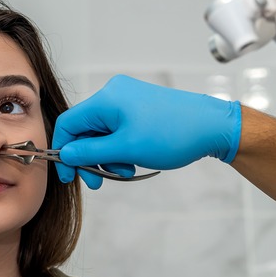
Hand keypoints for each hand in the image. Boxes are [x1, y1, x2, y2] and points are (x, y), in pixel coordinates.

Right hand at [52, 75, 241, 188]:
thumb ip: (90, 152)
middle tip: (99, 182)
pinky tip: (134, 161)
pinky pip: (118, 130)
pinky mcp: (139, 107)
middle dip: (90, 158)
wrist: (212, 126)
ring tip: (127, 171)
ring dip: (108, 156)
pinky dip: (121, 148)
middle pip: (85, 129)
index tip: (69, 176)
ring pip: (103, 133)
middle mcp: (114, 94)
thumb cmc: (173, 134)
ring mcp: (128, 99)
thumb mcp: (126, 149)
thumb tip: (66, 154)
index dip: (64, 151)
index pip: (68, 123)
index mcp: (106, 99)